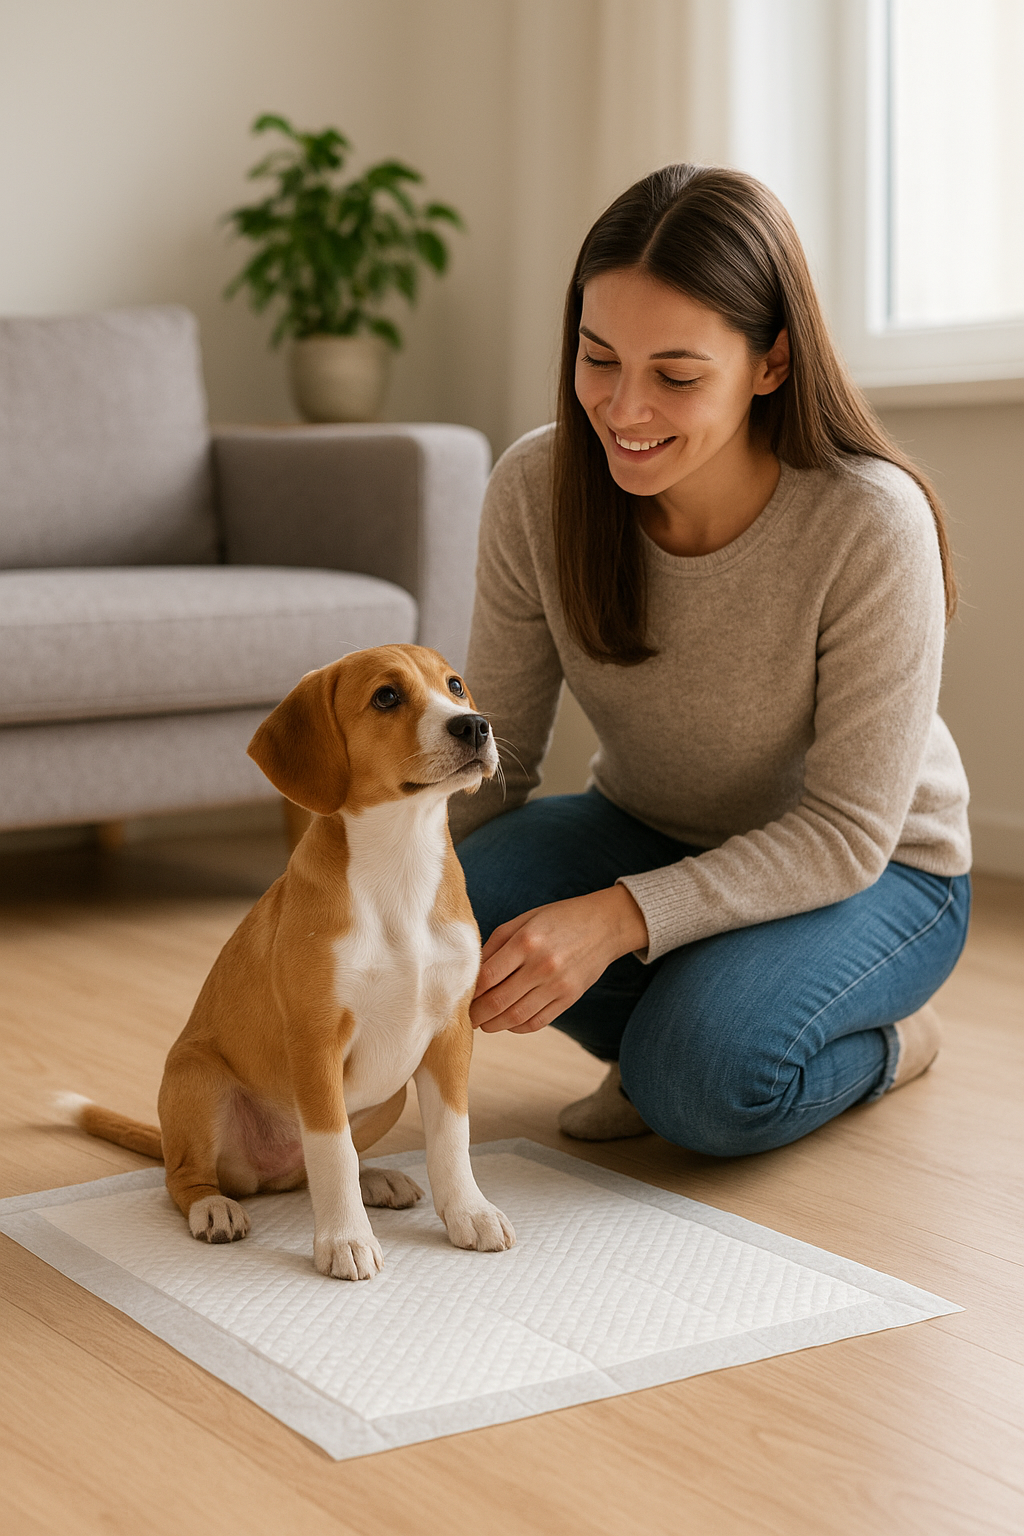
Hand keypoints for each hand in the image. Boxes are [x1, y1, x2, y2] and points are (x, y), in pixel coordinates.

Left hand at [470, 885, 648, 1034]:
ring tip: (483, 1023)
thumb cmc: (558, 919)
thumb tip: (471, 974)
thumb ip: (496, 944)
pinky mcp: (570, 998)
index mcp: (526, 942)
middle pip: (498, 1002)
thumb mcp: (524, 920)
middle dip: (476, 1014)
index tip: (459, 997)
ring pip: (516, 1017)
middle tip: (466, 1017)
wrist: (605, 925)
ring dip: (493, 1025)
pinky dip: (517, 1027)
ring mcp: (558, 985)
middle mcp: (542, 965)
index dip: (469, 992)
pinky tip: (508, 1022)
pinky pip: (537, 1022)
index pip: (487, 977)